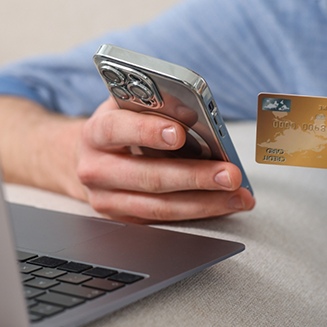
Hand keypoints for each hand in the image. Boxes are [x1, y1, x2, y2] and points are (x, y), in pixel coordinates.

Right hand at [76, 98, 254, 223]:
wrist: (87, 158)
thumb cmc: (118, 127)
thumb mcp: (128, 106)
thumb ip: (154, 105)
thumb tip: (192, 112)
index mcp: (96, 133)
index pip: (117, 130)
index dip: (147, 131)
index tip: (178, 133)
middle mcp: (97, 170)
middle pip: (149, 177)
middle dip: (195, 177)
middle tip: (230, 174)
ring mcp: (108, 201)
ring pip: (161, 207)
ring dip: (206, 203)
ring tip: (238, 195)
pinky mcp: (125, 220)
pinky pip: (167, 220)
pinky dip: (200, 212)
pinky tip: (225, 204)